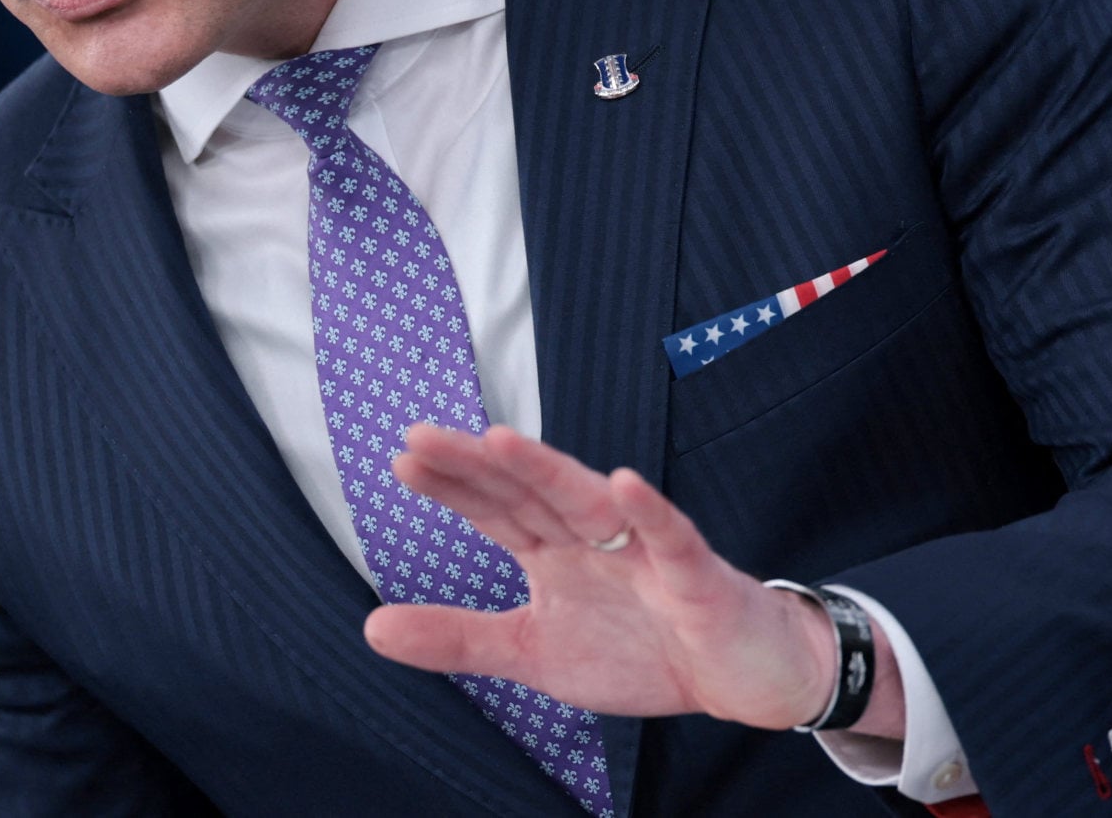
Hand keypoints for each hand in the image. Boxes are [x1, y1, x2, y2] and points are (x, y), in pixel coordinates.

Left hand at [362, 424, 899, 733]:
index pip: (497, 509)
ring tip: (502, 442)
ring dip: (549, 472)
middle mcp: (595, 538)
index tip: (403, 458)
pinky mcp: (694, 574)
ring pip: (590, 503)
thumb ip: (459, 637)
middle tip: (424, 435)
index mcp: (556, 553)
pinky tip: (622, 484)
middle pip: (532, 492)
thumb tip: (370, 627)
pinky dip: (648, 511)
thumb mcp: (534, 653)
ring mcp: (645, 551)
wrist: (740, 676)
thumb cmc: (645, 649)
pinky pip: (670, 537)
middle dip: (481, 466)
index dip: (454, 486)